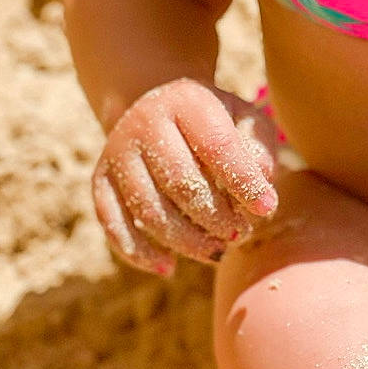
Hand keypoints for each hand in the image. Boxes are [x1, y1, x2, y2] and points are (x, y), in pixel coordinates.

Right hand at [92, 78, 278, 275]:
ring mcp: (117, 152)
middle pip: (180, 182)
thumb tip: (261, 181)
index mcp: (186, 101)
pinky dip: (138, 252)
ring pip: (148, 210)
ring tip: (217, 252)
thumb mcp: (244, 119)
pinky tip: (169, 267)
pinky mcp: (100, 179)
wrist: (156, 106)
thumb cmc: (214, 121)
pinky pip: (113, 223)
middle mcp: (144, 122)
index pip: (217, 146)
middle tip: (241, 234)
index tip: (267, 208)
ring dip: (186, 241)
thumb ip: (258, 145)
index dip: (244, 182)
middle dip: (216, 217)